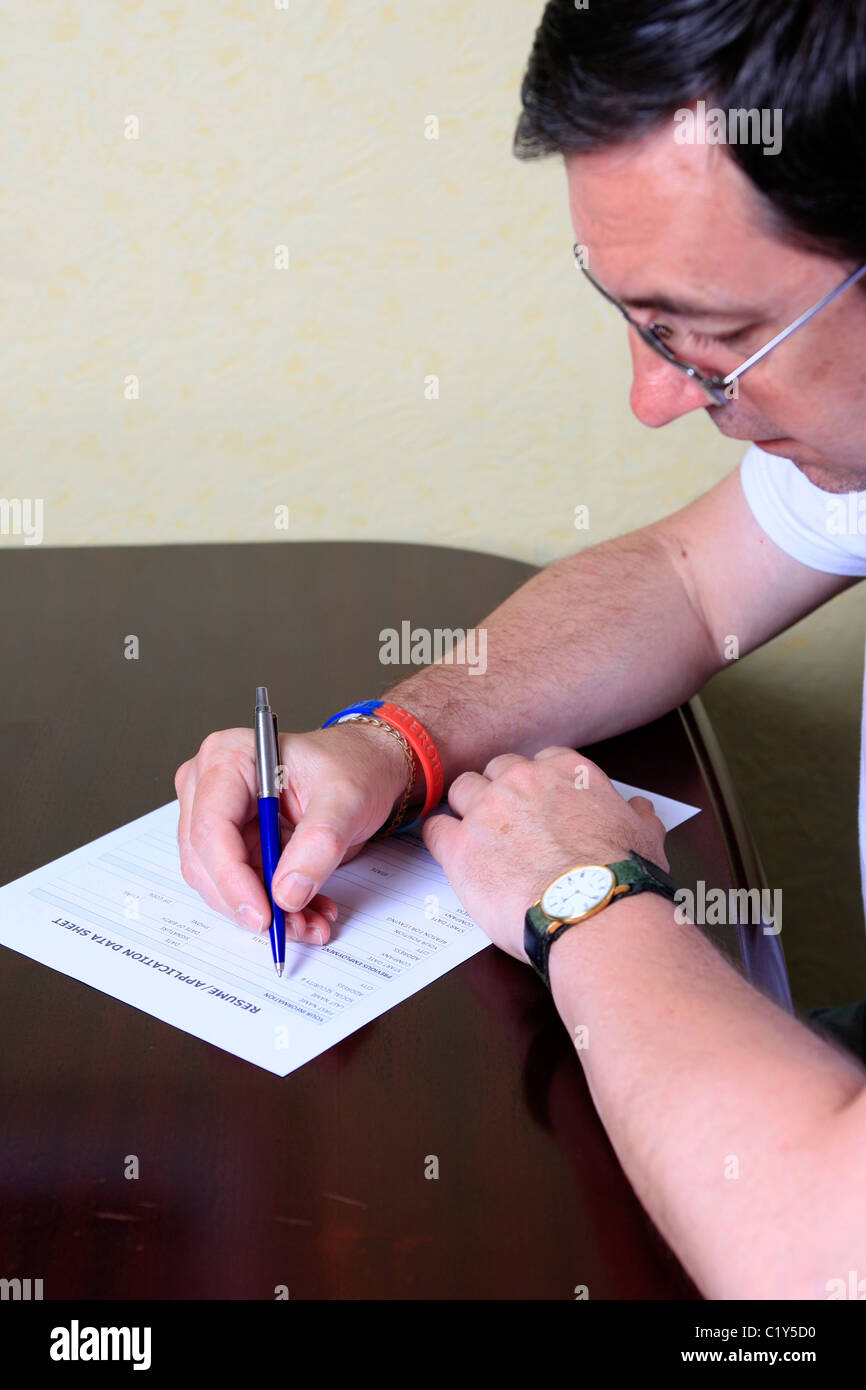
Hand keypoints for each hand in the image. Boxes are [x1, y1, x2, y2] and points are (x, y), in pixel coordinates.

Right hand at [174, 720, 412, 943]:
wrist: (363, 767)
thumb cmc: (352, 765)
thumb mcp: (347, 797)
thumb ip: (319, 842)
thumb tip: (287, 893)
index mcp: (229, 757)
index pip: (212, 828)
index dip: (233, 879)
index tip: (265, 915)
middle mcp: (209, 785)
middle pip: (206, 861)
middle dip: (250, 902)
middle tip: (295, 926)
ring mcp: (216, 815)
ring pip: (219, 883)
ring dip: (264, 911)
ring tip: (309, 920)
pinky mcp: (231, 843)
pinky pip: (239, 888)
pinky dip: (272, 907)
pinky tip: (306, 911)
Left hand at [421, 746, 667, 962]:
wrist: (595, 912)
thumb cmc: (621, 879)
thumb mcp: (645, 837)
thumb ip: (637, 815)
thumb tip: (639, 809)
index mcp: (568, 771)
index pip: (541, 760)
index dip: (537, 784)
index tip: (538, 803)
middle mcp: (523, 780)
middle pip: (497, 770)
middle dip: (500, 792)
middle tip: (508, 822)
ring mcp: (487, 810)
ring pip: (462, 790)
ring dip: (467, 809)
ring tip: (478, 836)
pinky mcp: (460, 846)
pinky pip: (435, 828)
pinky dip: (440, 837)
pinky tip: (450, 851)